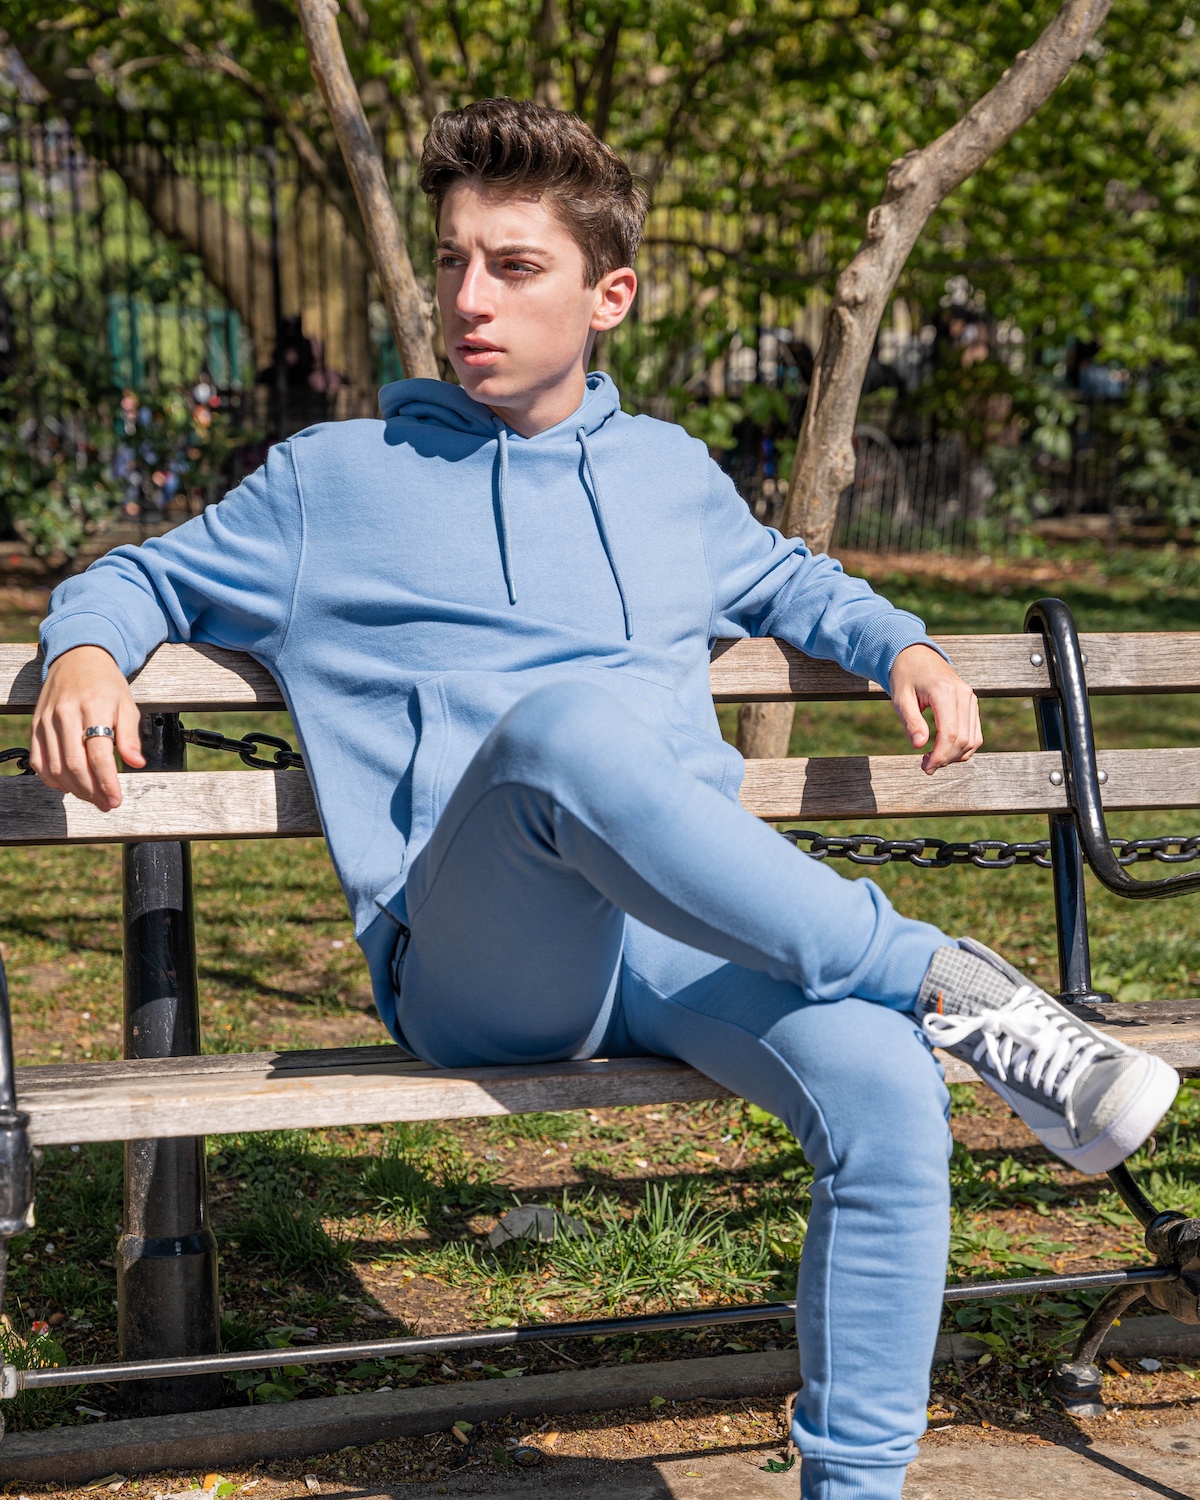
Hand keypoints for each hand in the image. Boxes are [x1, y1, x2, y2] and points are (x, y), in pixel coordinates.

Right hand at [30, 646, 143, 810]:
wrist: (77, 658)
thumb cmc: (106, 684)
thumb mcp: (127, 704)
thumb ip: (130, 736)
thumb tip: (136, 763)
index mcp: (93, 707)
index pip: (98, 754)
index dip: (107, 782)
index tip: (116, 799)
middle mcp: (66, 714)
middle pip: (74, 765)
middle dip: (92, 791)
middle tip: (106, 804)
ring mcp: (47, 720)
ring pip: (55, 766)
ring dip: (74, 789)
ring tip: (92, 797)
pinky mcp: (35, 725)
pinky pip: (38, 760)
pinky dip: (51, 779)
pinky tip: (68, 786)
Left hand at [889, 643, 982, 775]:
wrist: (915, 655)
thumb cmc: (904, 676)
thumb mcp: (900, 698)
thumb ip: (911, 721)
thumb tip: (920, 746)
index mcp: (945, 692)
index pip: (950, 734)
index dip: (940, 756)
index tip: (925, 767)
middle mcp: (964, 695)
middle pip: (963, 740)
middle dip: (946, 759)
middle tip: (926, 767)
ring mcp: (971, 699)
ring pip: (973, 739)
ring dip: (955, 756)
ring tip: (933, 759)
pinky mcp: (972, 704)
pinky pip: (974, 733)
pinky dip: (962, 747)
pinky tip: (943, 750)